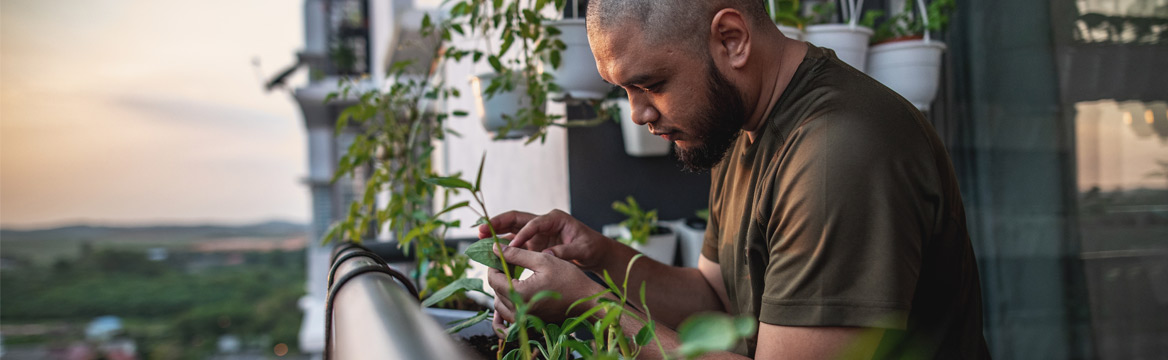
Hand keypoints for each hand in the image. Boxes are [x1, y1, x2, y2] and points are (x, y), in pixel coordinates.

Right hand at [479, 210, 613, 270]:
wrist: (595, 253)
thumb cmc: (591, 247)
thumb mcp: (583, 249)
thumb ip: (566, 252)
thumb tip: (547, 256)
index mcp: (555, 218)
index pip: (533, 223)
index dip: (521, 234)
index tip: (512, 246)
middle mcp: (543, 222)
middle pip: (516, 219)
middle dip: (498, 223)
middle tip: (481, 229)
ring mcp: (537, 233)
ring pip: (512, 230)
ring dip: (496, 233)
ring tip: (479, 237)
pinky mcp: (534, 243)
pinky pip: (515, 243)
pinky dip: (504, 247)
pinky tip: (491, 252)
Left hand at [488, 245, 605, 331]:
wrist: (586, 300)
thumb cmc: (569, 279)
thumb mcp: (543, 260)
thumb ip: (516, 254)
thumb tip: (495, 248)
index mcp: (520, 294)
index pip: (493, 278)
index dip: (493, 264)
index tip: (500, 255)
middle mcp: (519, 311)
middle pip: (495, 291)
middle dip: (499, 275)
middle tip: (508, 262)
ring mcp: (524, 320)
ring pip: (500, 304)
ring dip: (502, 290)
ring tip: (513, 276)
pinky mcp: (529, 323)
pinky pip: (508, 318)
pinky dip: (506, 308)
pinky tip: (511, 297)